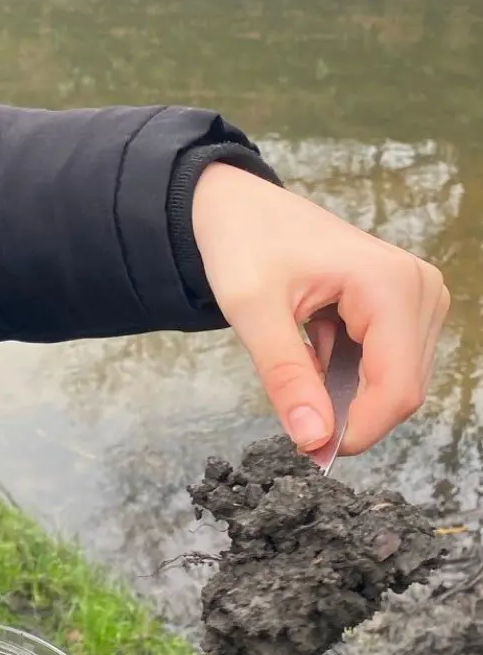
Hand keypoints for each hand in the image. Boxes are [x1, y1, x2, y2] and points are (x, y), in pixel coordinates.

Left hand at [191, 163, 448, 456]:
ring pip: (395, 381)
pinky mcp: (405, 304)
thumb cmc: (242, 242)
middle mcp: (418, 287)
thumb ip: (286, 376)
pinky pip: (385, 363)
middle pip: (401, 388)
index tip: (311, 450)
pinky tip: (311, 348)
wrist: (235, 203)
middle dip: (349, 412)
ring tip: (297, 358)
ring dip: (345, 390)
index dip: (358, 430)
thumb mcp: (252, 310)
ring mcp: (417, 295)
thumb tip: (315, 440)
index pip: (397, 388)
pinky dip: (345, 372)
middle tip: (292, 409)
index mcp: (390, 284)